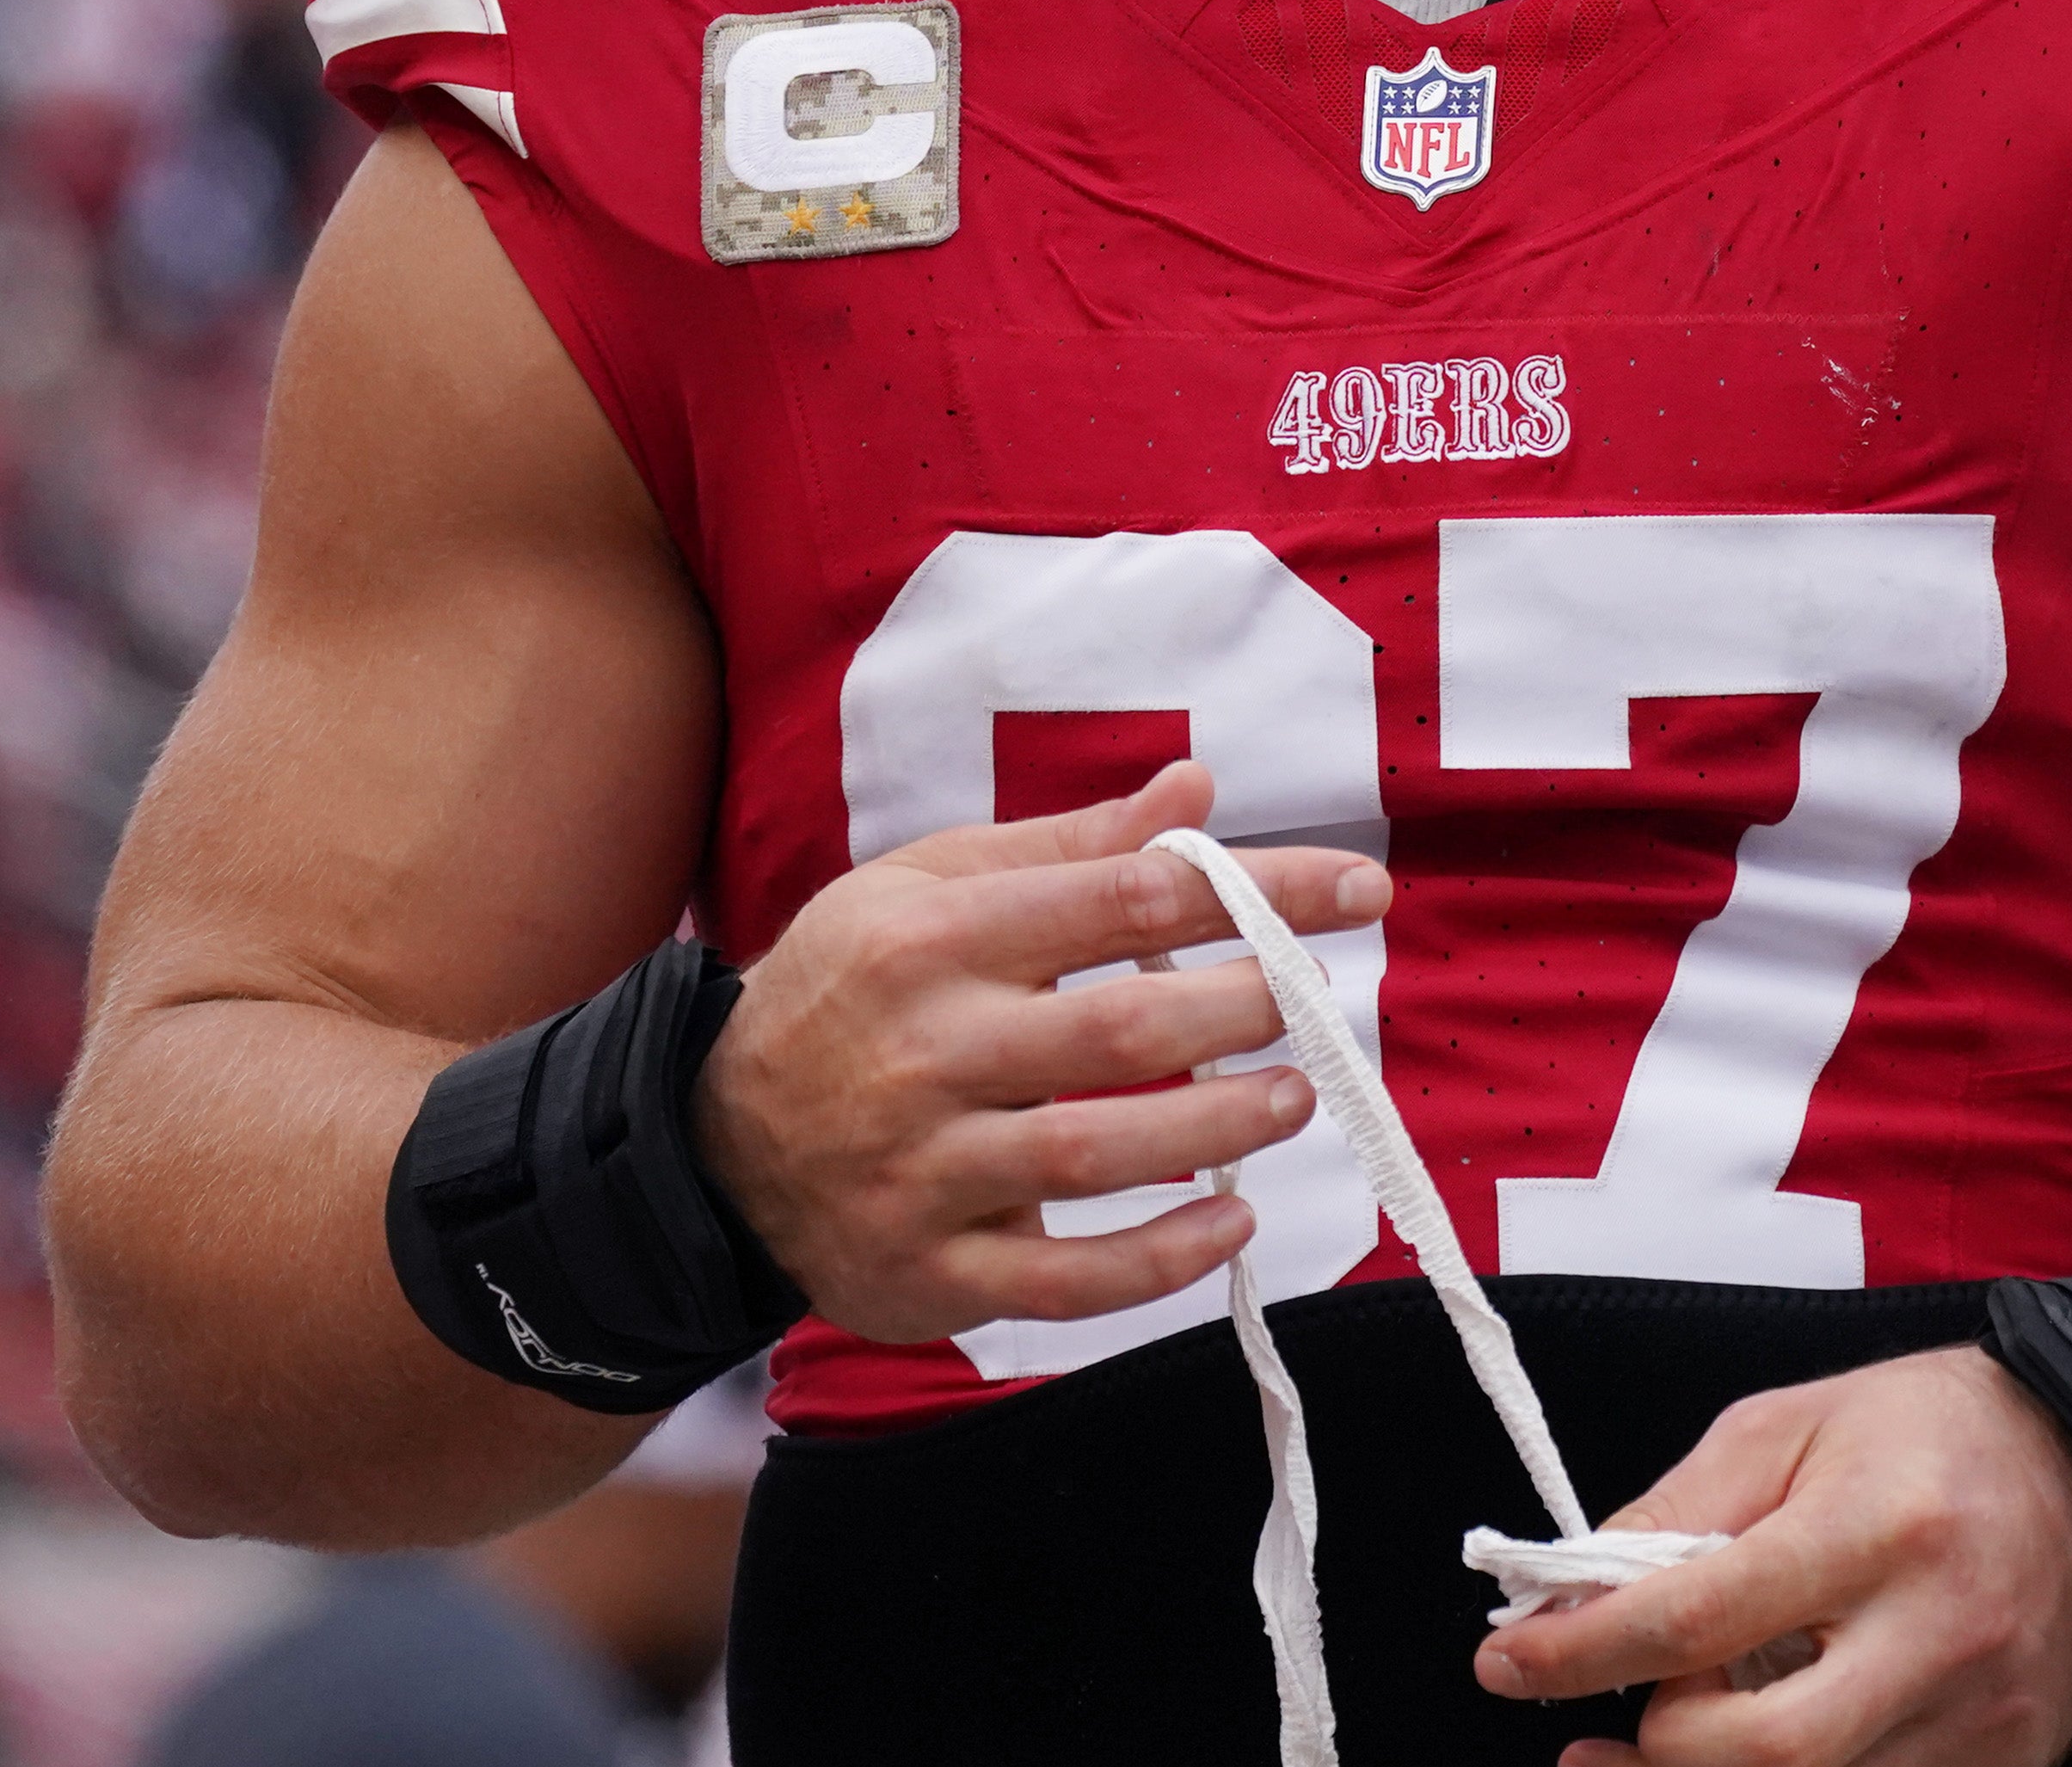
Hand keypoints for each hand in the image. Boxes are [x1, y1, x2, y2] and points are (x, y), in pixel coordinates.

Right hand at [690, 760, 1387, 1344]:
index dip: (1259, 890)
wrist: (712, 1143)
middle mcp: (927, 1051)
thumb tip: (1196, 790)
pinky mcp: (930, 1274)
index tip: (1359, 890)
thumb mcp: (929, 887)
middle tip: (1320, 1000)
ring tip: (1296, 1097)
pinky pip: (1066, 1282)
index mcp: (935, 937)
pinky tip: (1231, 1222)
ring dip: (1221, 1126)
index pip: (1127, 897)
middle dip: (1249, 1008)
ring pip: (1101, 1155)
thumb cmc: (852, 990)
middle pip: (1124, 1029)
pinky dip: (1162, 1260)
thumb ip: (1071, 848)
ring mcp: (925, 1172)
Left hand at [1473, 1347, 2071, 1766]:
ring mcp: (1981, 1715)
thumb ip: (1673, 1511)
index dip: (1581, 1653)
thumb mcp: (1786, 1423)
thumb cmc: (1930, 1430)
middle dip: (1656, 1751)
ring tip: (1663, 1740)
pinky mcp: (2007, 1763)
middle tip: (1604, 1726)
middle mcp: (1936, 1631)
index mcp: (1875, 1526)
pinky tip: (1766, 1743)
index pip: (1697, 1619)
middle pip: (1762, 1755)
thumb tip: (1564, 1598)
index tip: (1509, 1663)